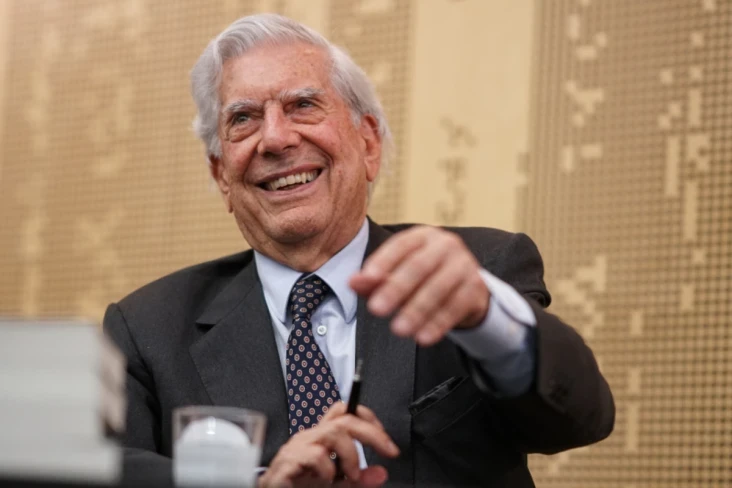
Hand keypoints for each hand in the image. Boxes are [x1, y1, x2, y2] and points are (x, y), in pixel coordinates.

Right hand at [258, 402, 398, 487]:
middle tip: (387, 450)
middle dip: (372, 433)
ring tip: (351, 476)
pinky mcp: (287, 462)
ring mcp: (298, 447)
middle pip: (345, 418)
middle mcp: (310, 436)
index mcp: (322, 437)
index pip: (346, 411)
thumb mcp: (336, 483)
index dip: (368, 417)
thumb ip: (358, 478)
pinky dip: (327, 470)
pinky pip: (314, 456)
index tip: (386, 439)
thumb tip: (381, 473)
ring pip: (333, 433)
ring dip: (350, 455)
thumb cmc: (299, 485)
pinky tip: (325, 480)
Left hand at [350, 226, 489, 346]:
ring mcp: (464, 265)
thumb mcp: (397, 274)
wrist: (465, 287)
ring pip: (438, 288)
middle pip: (419, 266)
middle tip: (376, 309)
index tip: (366, 279)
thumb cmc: (424, 277)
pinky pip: (455, 307)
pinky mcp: (476, 288)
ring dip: (416, 310)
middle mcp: (445, 245)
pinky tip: (423, 337)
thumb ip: (374, 279)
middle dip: (396, 289)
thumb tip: (352, 282)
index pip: (400, 245)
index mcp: (422, 236)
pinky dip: (438, 324)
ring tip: (398, 329)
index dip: (382, 261)